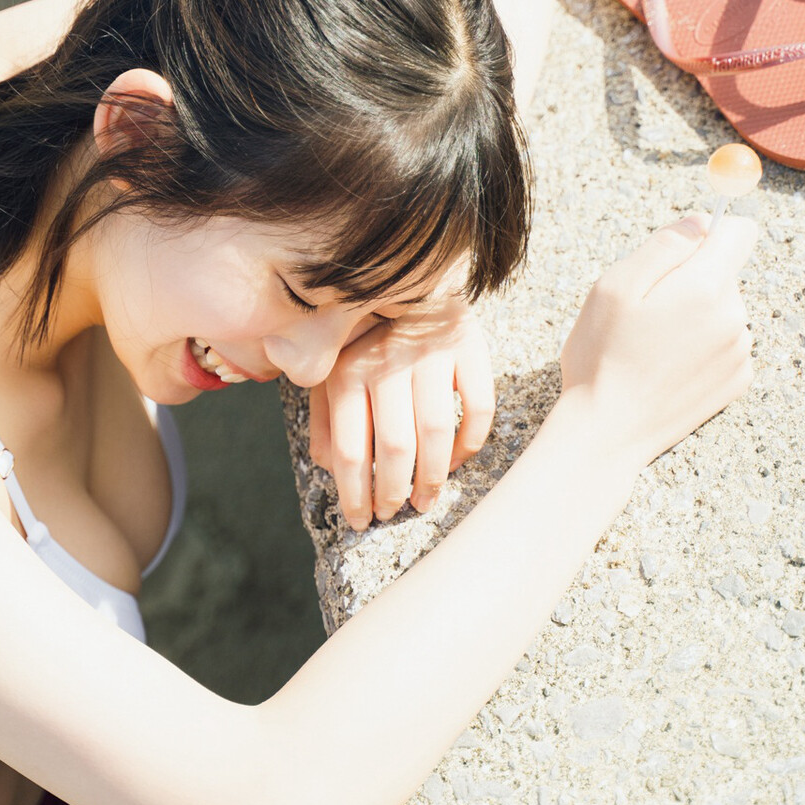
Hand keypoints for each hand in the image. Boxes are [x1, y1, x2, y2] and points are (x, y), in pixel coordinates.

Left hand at [307, 306, 494, 529]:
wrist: (410, 282)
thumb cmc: (366, 339)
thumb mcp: (333, 372)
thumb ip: (326, 418)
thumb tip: (328, 468)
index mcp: (346, 372)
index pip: (349, 451)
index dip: (355, 495)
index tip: (361, 521)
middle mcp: (387, 361)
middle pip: (393, 449)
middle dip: (393, 493)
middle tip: (393, 514)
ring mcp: (431, 353)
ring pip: (435, 434)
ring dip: (432, 479)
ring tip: (424, 501)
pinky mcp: (469, 348)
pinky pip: (478, 408)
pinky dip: (469, 444)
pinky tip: (456, 462)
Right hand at [560, 212, 755, 468]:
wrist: (608, 433)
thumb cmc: (602, 357)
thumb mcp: (614, 286)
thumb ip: (664, 245)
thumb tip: (703, 221)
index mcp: (707, 287)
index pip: (740, 231)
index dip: (709, 233)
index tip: (680, 253)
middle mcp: (735, 317)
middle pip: (725, 273)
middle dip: (690, 280)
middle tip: (646, 313)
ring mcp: (740, 352)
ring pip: (723, 309)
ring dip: (695, 316)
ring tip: (653, 345)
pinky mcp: (738, 381)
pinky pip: (724, 343)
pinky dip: (701, 348)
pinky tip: (668, 368)